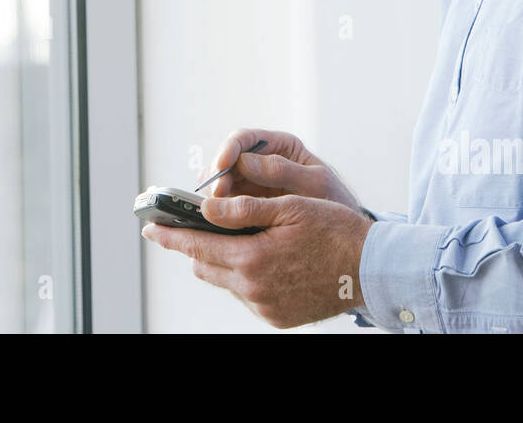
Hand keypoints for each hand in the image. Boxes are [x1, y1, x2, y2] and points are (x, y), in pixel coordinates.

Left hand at [142, 193, 372, 327]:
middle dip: (197, 246)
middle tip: (198, 226)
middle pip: (205, 266)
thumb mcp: (290, 206)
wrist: (372, 269)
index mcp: (253, 258)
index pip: (196, 246)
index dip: (170, 235)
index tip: (150, 226)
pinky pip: (248, 295)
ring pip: (226, 281)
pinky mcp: (278, 317)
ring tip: (241, 239)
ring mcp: (265, 307)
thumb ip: (243, 209)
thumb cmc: (335, 230)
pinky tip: (266, 259)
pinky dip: (246, 277)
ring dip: (224, 261)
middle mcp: (254, 289)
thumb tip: (206, 208)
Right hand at [202, 128, 365, 213]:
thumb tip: (243, 161)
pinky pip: (225, 205)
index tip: (221, 165)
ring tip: (214, 212)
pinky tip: (217, 222)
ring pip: (220, 184)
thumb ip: (283, 171)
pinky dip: (218, 212)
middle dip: (216, 176)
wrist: (345, 237)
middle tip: (215, 196)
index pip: (244, 139)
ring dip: (213, 195)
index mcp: (280, 147)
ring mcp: (252, 185)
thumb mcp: (315, 184)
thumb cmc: (335, 203)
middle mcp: (261, 162)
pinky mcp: (247, 207)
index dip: (227, 149)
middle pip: (225, 161)